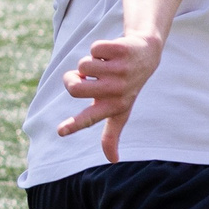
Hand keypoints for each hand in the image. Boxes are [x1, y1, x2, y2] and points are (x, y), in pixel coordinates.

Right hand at [56, 30, 164, 162]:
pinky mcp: (123, 50)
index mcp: (114, 107)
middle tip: (86, 76)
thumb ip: (112, 134)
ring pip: (83, 65)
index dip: (74, 125)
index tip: (60, 131)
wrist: (147, 55)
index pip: (91, 118)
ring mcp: (122, 70)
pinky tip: (114, 52)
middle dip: (72, 79)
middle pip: (74, 88)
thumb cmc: (127, 87)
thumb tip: (113, 160)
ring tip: (106, 64)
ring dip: (90, 61)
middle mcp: (119, 91)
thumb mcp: (121, 111)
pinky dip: (100, 48)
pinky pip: (95, 48)